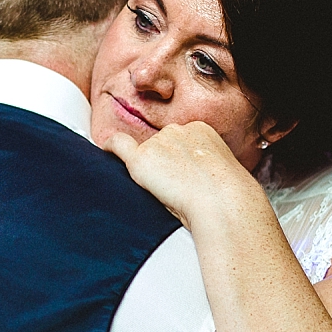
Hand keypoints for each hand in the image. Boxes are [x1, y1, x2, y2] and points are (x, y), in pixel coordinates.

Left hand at [101, 120, 260, 228]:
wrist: (223, 201)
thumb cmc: (226, 196)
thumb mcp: (218, 171)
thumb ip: (200, 164)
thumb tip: (187, 176)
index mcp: (200, 130)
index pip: (178, 141)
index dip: (177, 160)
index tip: (183, 178)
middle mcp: (177, 130)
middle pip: (159, 145)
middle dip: (162, 163)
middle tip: (175, 190)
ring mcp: (158, 142)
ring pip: (144, 154)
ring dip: (149, 170)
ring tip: (167, 193)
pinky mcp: (141, 159)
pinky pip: (117, 144)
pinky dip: (109, 148)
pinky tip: (105, 154)